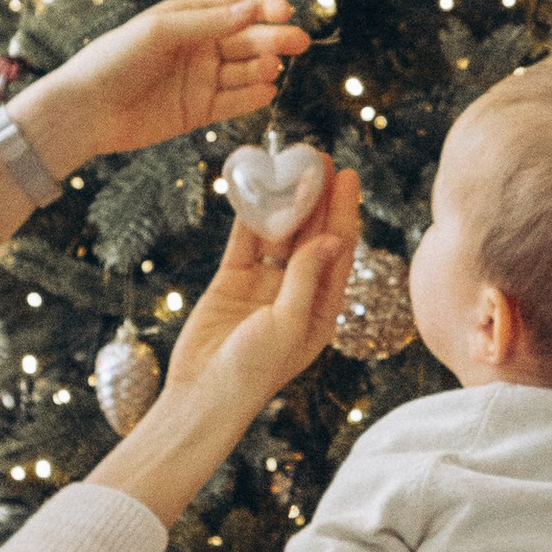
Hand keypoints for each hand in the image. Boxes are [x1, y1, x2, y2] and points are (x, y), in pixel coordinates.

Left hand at [27, 0, 307, 178]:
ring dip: (262, 67)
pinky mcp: (198, 111)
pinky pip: (233, 102)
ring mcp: (200, 80)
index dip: (262, 6)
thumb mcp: (159, 32)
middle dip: (273, 38)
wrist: (85, 110)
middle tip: (299, 41)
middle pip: (246, 39)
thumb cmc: (114, 60)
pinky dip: (251, 97)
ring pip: (243, 70)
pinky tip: (266, 91)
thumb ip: (207, 22)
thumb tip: (252, 9)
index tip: (284, 10)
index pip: (236, 7)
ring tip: (272, 69)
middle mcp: (198, 47)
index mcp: (187, 18)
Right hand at [162, 169, 363, 428]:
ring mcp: (264, 284)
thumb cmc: (254, 370)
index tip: (347, 174)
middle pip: (312, 233)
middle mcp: (297, 291)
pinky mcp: (232, 281)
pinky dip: (249, 215)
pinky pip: (245, 241)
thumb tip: (329, 237)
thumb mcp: (289, 324)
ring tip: (289, 163)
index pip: (338, 248)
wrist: (204, 395)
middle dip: (317, 195)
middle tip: (319, 156)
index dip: (343, 209)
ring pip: (278, 233)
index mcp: (322, 306)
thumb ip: (307, 279)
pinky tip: (255, 187)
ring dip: (284, 200)